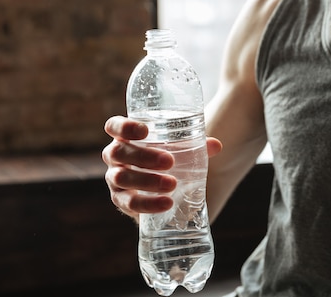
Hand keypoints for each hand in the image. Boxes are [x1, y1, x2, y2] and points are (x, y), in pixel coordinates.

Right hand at [102, 115, 221, 219]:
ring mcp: (115, 178)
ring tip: (172, 184)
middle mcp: (115, 156)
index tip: (145, 130)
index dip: (124, 126)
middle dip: (143, 156)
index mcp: (125, 137)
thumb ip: (196, 145)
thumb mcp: (178, 149)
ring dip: (146, 180)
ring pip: (121, 178)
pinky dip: (148, 204)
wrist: (159, 189)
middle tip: (169, 161)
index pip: (114, 126)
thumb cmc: (166, 158)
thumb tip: (216, 145)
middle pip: (118, 152)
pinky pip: (128, 203)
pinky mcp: (120, 200)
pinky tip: (166, 203)